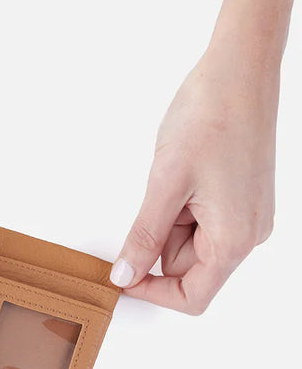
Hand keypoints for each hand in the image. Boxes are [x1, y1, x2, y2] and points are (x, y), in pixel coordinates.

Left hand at [109, 48, 277, 313]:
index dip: (152, 292)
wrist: (239, 71)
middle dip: (158, 242)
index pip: (192, 297)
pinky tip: (183, 175)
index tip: (122, 275)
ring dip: (168, 221)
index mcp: (235, 239)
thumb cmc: (211, 118)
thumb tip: (126, 276)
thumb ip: (144, 237)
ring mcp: (244, 218)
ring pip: (188, 244)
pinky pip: (198, 222)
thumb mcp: (165, 185)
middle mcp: (247, 235)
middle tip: (157, 197)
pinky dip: (179, 208)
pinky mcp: (237, 202)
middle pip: (187, 269)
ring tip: (175, 178)